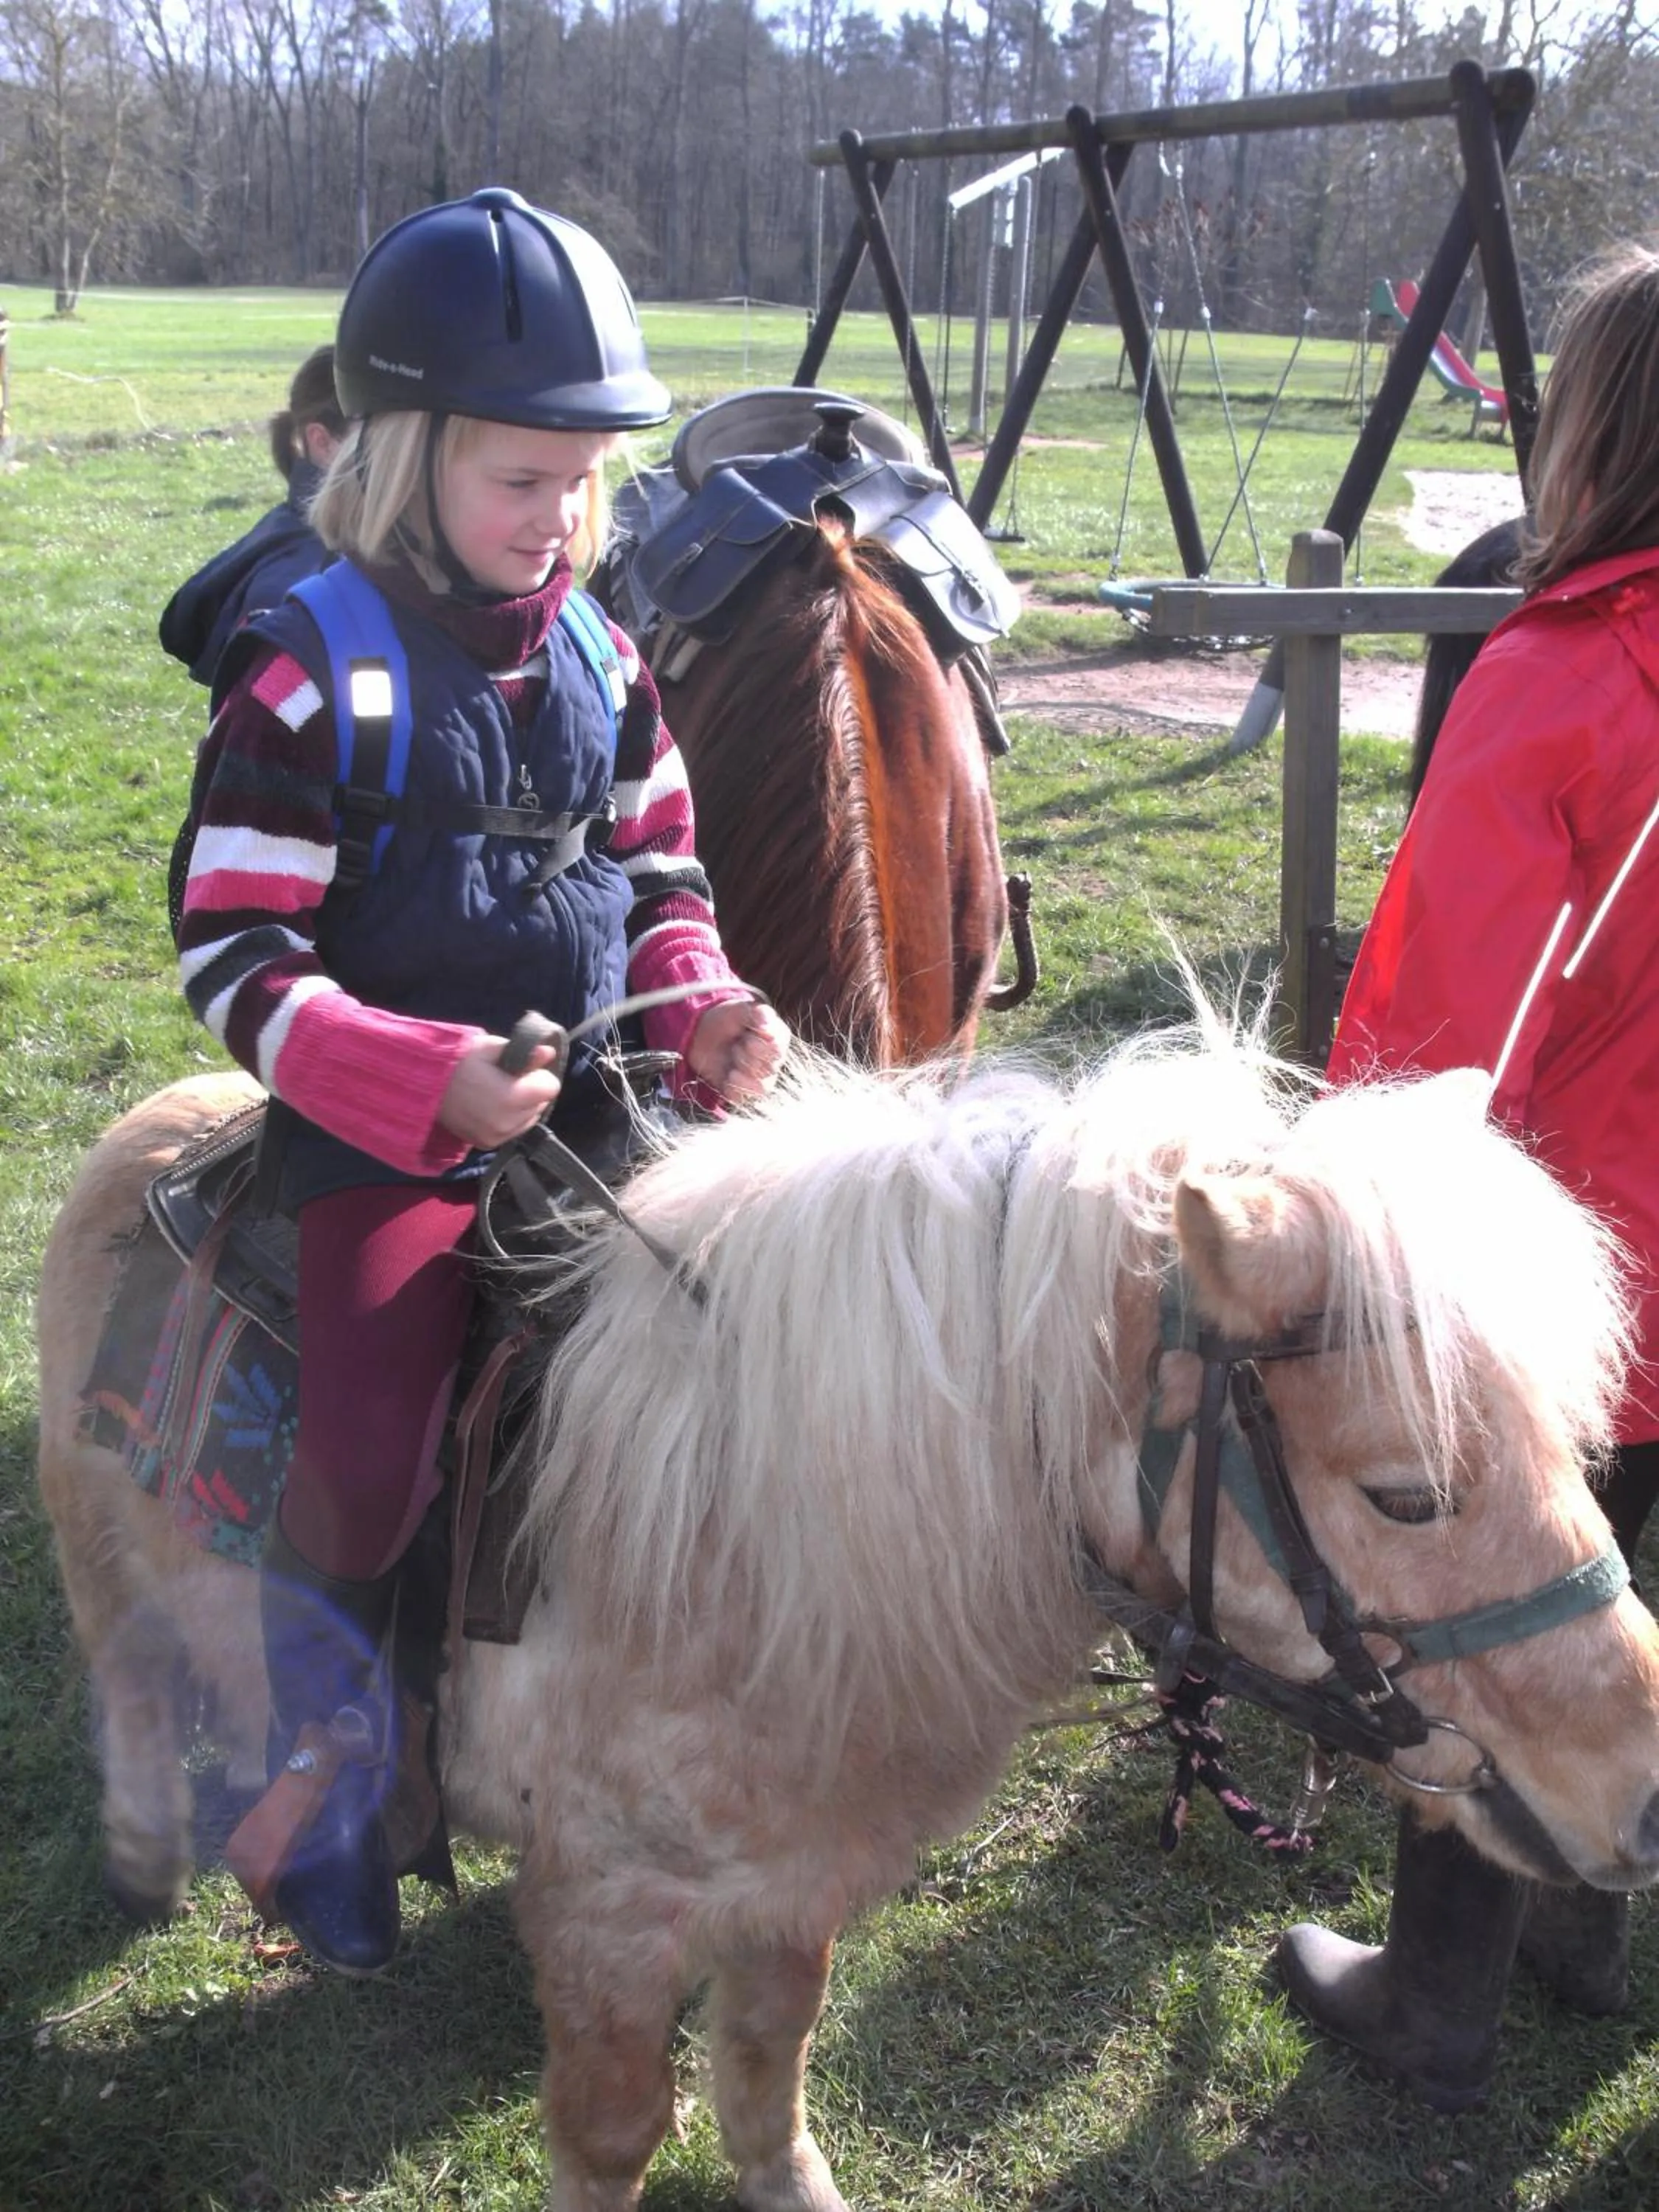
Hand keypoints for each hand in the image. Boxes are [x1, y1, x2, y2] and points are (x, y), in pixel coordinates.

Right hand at [437, 1033, 561, 1147]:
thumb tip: (548, 1054)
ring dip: (521, 1107)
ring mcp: (496, 1137)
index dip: (538, 1074)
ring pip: (528, 1120)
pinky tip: (490, 1106)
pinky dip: (508, 1120)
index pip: (550, 1087)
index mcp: (511, 1097)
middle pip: (540, 1105)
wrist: (423, 1085)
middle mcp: (507, 1123)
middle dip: (530, 1091)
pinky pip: (512, 1131)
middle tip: (506, 1079)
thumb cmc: (457, 1060)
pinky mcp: (486, 1144)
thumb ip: (524, 1054)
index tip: (522, 1068)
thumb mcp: (491, 1047)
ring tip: (496, 1092)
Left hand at [685, 1000, 790, 1100]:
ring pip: (761, 1087)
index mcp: (777, 1039)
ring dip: (743, 1077)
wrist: (701, 1033)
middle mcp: (772, 1061)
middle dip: (747, 1058)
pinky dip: (734, 1090)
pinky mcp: (742, 1091)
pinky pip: (744, 1099)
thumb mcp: (739, 1009)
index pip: (778, 1050)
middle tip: (736, 1047)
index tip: (747, 1039)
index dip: (761, 1047)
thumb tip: (766, 1021)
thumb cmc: (726, 1019)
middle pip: (769, 1069)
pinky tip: (727, 1079)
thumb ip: (755, 1012)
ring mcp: (759, 1078)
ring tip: (732, 1067)